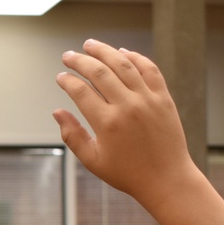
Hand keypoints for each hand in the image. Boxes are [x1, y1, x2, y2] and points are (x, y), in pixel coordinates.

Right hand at [54, 40, 193, 208]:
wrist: (166, 179)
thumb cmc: (128, 174)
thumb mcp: (94, 161)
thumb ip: (73, 136)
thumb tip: (57, 112)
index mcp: (107, 123)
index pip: (81, 92)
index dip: (67, 81)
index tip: (60, 77)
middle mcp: (127, 106)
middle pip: (98, 71)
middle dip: (80, 60)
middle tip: (68, 56)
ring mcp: (147, 99)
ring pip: (122, 64)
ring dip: (104, 51)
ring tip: (90, 45)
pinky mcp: (163, 97)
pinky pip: (148, 68)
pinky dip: (134, 57)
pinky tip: (121, 53)